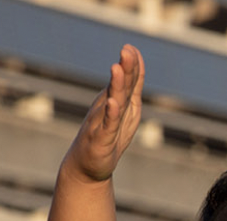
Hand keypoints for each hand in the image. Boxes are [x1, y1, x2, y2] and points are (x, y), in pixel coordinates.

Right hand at [65, 45, 144, 183]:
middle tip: (126, 50)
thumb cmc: (109, 137)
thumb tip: (138, 64)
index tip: (132, 47)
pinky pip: (107, 125)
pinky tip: (112, 103)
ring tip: (117, 68)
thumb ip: (132, 88)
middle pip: (119, 86)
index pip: (128, 81)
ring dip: (115, 85)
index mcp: (116, 101)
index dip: (132, 65)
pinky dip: (110, 114)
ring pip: (112, 102)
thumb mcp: (127, 111)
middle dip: (124, 68)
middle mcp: (107, 108)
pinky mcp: (101, 139)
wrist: (88, 167)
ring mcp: (103, 123)